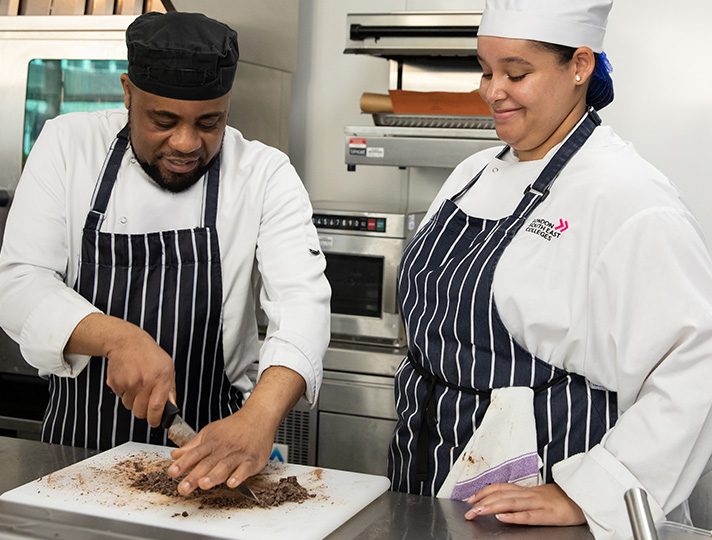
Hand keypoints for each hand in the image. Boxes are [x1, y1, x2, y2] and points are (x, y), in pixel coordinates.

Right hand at [104, 325, 174, 426]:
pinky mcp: (116, 383)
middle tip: (146, 402)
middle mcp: (144, 382)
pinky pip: (120, 398)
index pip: (157, 408)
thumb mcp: (168, 368)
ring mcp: (129, 383)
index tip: (155, 422)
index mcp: (161, 378)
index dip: (155, 419)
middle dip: (144, 412)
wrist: (127, 342)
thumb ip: (170, 389)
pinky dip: (125, 393)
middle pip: (141, 412)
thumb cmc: (149, 354)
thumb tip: (172, 408)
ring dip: (133, 401)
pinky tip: (129, 380)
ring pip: (129, 406)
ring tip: (137, 385)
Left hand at [166, 366, 305, 495]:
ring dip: (214, 475)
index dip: (183, 464)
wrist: (258, 417)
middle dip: (194, 476)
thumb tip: (174, 455)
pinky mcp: (252, 460)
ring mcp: (238, 454)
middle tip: (183, 487)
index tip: (172, 472)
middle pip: (207, 463)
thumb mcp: (210, 432)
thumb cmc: (233, 427)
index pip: (194, 454)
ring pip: (225, 466)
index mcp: (211, 442)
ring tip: (204, 484)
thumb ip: (192, 446)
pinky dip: (238, 476)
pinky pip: (245, 469)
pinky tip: (231, 482)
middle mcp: (223, 448)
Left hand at [464, 482, 585, 525]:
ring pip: (511, 503)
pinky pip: (529, 516)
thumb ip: (523, 497)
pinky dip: (514, 516)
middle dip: (482, 501)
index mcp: (527, 490)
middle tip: (468, 510)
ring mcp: (539, 504)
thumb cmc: (563, 499)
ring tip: (478, 511)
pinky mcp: (548, 515)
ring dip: (492, 507)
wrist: (586, 498)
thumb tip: (504, 501)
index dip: (484, 491)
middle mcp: (530, 495)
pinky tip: (502, 518)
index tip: (470, 498)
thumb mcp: (540, 495)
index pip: (501, 487)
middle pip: (502, 495)